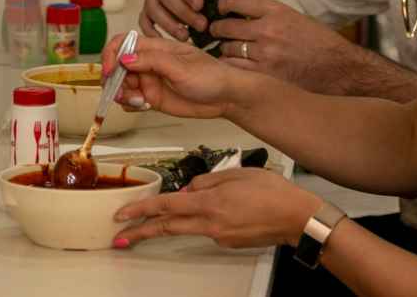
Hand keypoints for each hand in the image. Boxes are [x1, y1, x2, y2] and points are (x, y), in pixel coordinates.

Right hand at [100, 34, 240, 118]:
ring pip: (121, 85)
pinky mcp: (152, 98)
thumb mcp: (181, 67)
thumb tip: (125, 58)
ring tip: (138, 101)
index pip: (123, 43)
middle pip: (117, 67)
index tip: (108, 71)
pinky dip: (130, 105)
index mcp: (156, 47)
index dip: (110, 55)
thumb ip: (153, 61)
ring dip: (122, 94)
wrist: (226, 98)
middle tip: (122, 92)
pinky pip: (131, 100)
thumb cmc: (211, 76)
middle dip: (114, 80)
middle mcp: (149, 63)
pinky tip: (143, 106)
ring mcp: (150, 81)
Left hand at [112, 168, 320, 249]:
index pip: (165, 206)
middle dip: (141, 232)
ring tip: (155, 223)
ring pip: (186, 228)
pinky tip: (216, 211)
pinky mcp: (228, 242)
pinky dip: (202, 220)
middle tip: (121, 237)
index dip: (141, 211)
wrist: (296, 217)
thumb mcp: (237, 173)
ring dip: (168, 225)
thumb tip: (189, 188)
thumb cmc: (272, 192)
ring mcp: (218, 236)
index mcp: (209, 203)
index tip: (122, 216)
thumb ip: (208, 180)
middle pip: (167, 227)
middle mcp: (209, 223)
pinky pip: (207, 229)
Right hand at [139, 0, 221, 41]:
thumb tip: (219, 2)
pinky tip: (166, 42)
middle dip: (183, 12)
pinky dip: (152, 32)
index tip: (200, 5)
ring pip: (153, 8)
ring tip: (187, 37)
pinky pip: (143, 20)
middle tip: (201, 25)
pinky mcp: (145, 7)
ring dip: (170, 24)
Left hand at [209, 0, 357, 93]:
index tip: (220, 9)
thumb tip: (238, 11)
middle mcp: (268, 29)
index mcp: (276, 11)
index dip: (221, 5)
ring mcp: (265, 54)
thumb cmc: (318, 43)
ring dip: (224, 50)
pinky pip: (235, 69)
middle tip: (216, 32)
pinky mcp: (265, 75)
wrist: (340, 68)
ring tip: (227, 51)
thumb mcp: (293, 18)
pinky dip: (231, 67)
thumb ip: (267, 15)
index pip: (234, 1)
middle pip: (224, 26)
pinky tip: (234, 67)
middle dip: (216, 29)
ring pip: (226, 50)